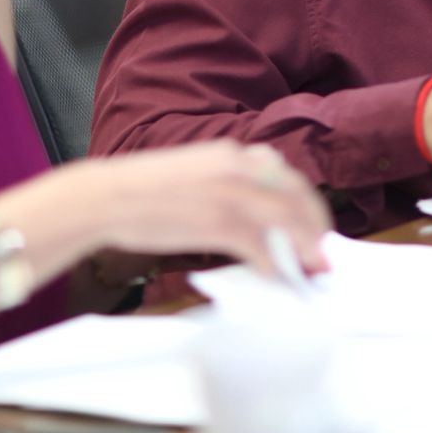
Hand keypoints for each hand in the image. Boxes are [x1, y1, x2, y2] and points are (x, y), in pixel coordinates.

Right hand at [97, 141, 330, 277]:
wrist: (108, 195)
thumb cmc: (145, 188)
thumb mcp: (195, 169)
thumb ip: (228, 181)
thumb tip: (256, 208)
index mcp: (232, 153)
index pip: (286, 175)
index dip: (307, 201)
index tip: (314, 221)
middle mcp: (238, 168)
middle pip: (296, 196)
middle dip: (316, 225)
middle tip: (323, 250)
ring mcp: (230, 195)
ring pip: (287, 221)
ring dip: (305, 247)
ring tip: (311, 267)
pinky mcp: (218, 223)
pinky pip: (261, 248)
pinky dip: (274, 265)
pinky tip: (276, 278)